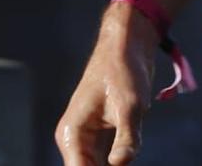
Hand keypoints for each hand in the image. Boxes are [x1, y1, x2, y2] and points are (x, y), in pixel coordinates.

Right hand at [54, 8, 162, 164]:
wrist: (127, 47)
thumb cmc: (123, 71)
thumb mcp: (129, 106)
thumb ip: (126, 138)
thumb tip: (119, 164)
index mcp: (72, 133)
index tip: (117, 164)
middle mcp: (75, 139)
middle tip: (127, 156)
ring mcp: (88, 140)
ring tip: (128, 148)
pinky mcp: (103, 138)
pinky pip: (107, 162)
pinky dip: (118, 163)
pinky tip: (128, 158)